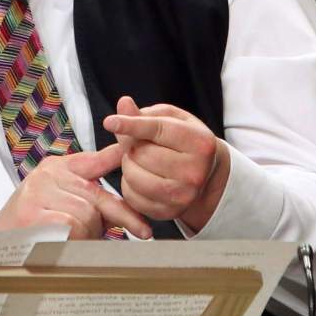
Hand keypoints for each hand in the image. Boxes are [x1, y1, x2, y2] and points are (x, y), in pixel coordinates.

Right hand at [0, 144, 151, 238]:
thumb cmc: (32, 226)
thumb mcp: (62, 203)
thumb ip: (91, 200)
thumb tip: (123, 207)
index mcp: (56, 168)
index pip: (93, 160)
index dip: (115, 155)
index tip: (130, 150)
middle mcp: (47, 175)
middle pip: (97, 195)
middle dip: (118, 216)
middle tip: (139, 231)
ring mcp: (38, 193)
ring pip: (88, 214)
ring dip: (88, 234)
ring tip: (71, 240)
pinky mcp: (33, 213)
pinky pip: (73, 225)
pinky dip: (75, 239)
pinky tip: (61, 242)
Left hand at [103, 96, 229, 232]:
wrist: (205, 176)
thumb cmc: (185, 142)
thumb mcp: (172, 120)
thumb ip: (146, 114)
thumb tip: (123, 104)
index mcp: (199, 143)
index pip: (159, 130)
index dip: (131, 124)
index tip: (109, 121)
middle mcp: (194, 172)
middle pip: (141, 154)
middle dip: (131, 146)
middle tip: (141, 146)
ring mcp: (183, 196)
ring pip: (134, 176)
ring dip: (128, 165)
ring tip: (141, 161)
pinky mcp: (169, 212)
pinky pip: (132, 196)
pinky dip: (128, 184)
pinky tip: (142, 177)